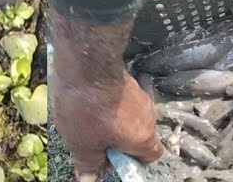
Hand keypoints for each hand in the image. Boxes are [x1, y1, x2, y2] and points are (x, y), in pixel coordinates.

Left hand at [51, 20, 162, 180]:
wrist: (86, 62)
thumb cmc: (87, 109)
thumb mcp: (82, 144)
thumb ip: (89, 164)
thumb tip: (90, 180)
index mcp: (143, 138)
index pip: (150, 157)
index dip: (131, 161)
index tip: (110, 158)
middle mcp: (148, 117)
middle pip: (139, 135)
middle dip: (117, 139)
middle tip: (94, 139)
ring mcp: (140, 95)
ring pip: (129, 116)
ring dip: (111, 119)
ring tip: (87, 117)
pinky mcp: (127, 80)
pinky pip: (121, 99)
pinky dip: (108, 103)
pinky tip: (88, 101)